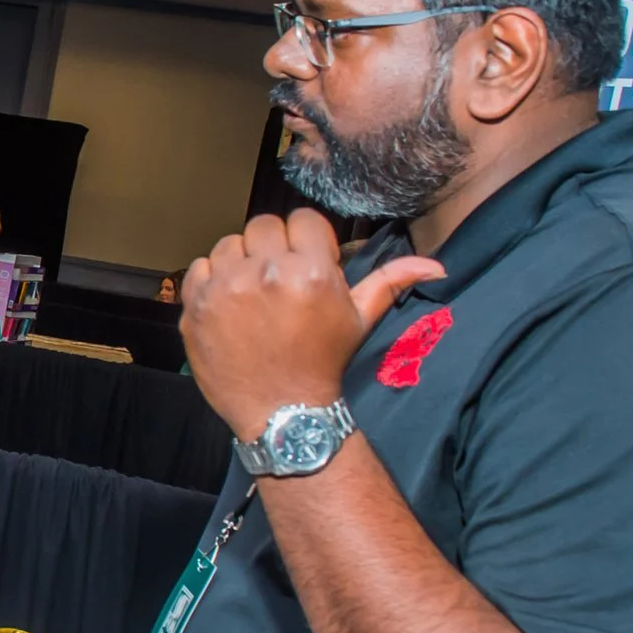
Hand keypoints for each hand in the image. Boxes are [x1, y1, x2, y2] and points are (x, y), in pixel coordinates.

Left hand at [179, 211, 444, 441]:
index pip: (302, 219)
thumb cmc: (323, 362)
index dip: (305, 240)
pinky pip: (199, 267)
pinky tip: (229, 305)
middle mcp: (264, 272)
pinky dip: (212, 280)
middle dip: (272, 247)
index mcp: (309, 270)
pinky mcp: (196, 305)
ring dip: (240, 261)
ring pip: (229, 243)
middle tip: (278, 278)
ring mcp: (225, 288)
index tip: (306, 263)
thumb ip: (389, 283)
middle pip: (262, 226)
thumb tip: (436, 265)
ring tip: (253, 293)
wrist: (281, 413)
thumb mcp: (358, 321)